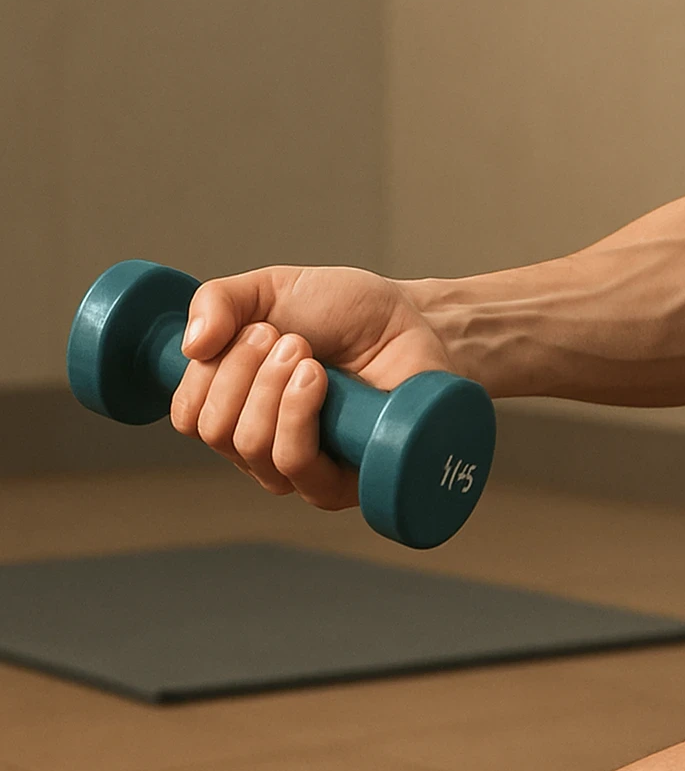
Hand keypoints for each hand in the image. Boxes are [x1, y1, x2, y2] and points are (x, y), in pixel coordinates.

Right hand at [170, 265, 454, 509]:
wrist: (411, 317)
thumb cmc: (345, 311)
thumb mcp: (271, 289)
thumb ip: (218, 302)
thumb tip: (189, 346)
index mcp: (238, 408)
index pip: (190, 416)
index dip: (208, 373)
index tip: (253, 329)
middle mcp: (266, 446)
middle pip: (217, 431)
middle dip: (244, 371)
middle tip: (288, 338)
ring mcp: (307, 470)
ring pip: (253, 448)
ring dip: (272, 388)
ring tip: (308, 352)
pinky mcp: (348, 481)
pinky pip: (298, 466)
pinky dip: (297, 414)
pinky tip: (318, 380)